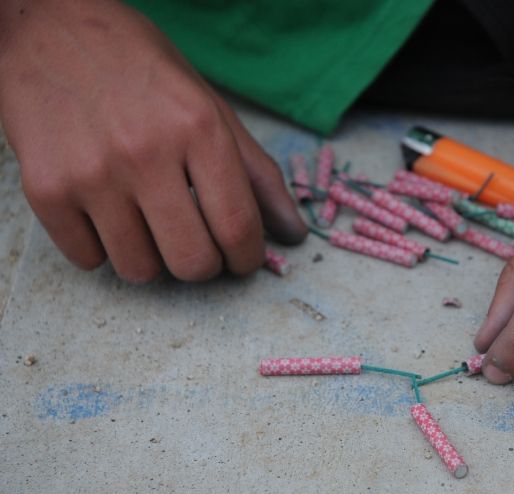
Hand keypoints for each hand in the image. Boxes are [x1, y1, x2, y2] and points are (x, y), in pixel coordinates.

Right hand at [0, 0, 305, 281]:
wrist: (47, 30)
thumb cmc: (141, 69)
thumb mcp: (210, 106)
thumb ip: (257, 174)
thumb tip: (294, 234)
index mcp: (198, 128)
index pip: (238, 227)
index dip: (247, 258)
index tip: (242, 260)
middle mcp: (145, 152)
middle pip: (192, 262)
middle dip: (205, 266)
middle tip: (199, 245)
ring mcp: (91, 173)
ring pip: (139, 270)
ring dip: (153, 259)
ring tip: (148, 223)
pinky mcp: (45, 190)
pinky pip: (88, 260)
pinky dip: (103, 249)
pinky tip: (106, 214)